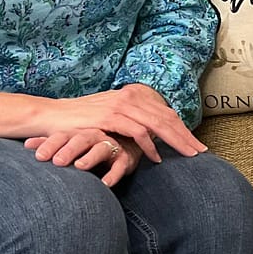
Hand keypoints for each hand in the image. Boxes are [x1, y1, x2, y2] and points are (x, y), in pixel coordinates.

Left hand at [25, 128, 142, 186]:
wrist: (127, 140)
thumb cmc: (92, 143)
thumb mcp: (72, 142)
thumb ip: (51, 143)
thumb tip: (26, 144)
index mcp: (79, 132)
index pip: (62, 135)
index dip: (50, 144)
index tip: (37, 156)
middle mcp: (94, 136)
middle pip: (81, 139)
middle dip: (69, 149)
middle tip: (57, 161)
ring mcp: (111, 146)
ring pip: (101, 148)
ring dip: (90, 157)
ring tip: (80, 166)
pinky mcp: (125, 158)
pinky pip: (120, 166)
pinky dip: (114, 174)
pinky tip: (105, 183)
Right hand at [41, 84, 205, 162]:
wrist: (51, 116)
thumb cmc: (80, 121)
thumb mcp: (110, 117)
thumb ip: (131, 121)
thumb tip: (151, 134)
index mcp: (132, 95)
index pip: (165, 112)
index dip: (183, 129)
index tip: (196, 145)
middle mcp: (129, 97)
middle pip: (167, 117)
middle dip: (186, 136)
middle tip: (201, 153)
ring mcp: (120, 106)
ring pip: (157, 124)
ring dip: (175, 141)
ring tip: (188, 156)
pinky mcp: (110, 117)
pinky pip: (137, 132)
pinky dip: (149, 145)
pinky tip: (156, 158)